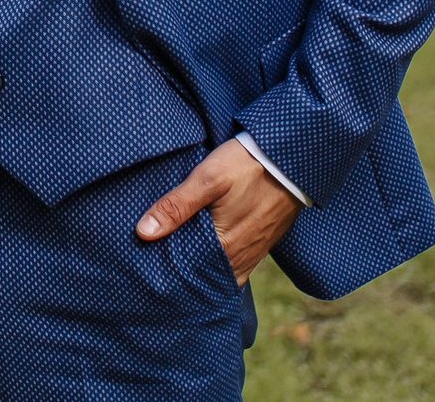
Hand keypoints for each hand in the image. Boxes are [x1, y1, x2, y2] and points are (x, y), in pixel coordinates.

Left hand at [135, 137, 300, 284]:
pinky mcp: (260, 244)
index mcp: (224, 247)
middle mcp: (239, 258)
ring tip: (173, 257)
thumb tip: (144, 232)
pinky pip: (234, 263)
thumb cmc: (247, 166)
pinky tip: (202, 249)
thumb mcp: (207, 179)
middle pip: (202, 274)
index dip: (165, 269)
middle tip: (152, 263)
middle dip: (180, 271)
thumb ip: (176, 206)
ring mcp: (252, 253)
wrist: (291, 159)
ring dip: (198, 266)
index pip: (186, 271)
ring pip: (218, 270)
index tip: (144, 265)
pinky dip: (216, 261)